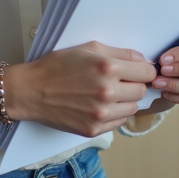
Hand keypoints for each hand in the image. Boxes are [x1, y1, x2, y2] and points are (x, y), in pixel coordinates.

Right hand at [11, 41, 156, 136]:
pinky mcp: (93, 129)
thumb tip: (144, 61)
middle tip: (119, 81)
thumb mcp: (89, 48)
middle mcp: (107, 92)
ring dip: (125, 101)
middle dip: (134, 84)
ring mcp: (101, 114)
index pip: (147, 73)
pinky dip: (115, 114)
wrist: (31, 90)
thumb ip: (120, 53)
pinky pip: (119, 122)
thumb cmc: (58, 65)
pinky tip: (100, 105)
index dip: (144, 70)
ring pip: (133, 108)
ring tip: (107, 93)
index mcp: (108, 68)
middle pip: (141, 91)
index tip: (137, 71)